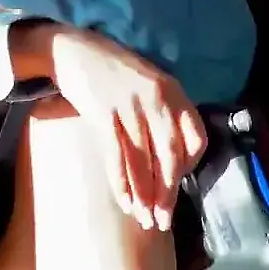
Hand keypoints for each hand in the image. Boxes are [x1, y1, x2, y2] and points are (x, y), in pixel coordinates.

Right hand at [45, 26, 208, 231]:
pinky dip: (121, 182)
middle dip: (167, 193)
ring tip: (144, 219)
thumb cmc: (112, 70)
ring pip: (143, 160)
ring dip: (144, 195)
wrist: (73, 49)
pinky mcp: (103, 112)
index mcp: (172, 91)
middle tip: (163, 220)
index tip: (177, 184)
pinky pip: (116, 155)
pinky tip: (123, 201)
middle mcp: (156, 98)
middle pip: (170, 155)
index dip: (189, 166)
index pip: (196, 137)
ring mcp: (129, 105)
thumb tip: (173, 156)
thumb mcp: (149, 82)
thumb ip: (165, 112)